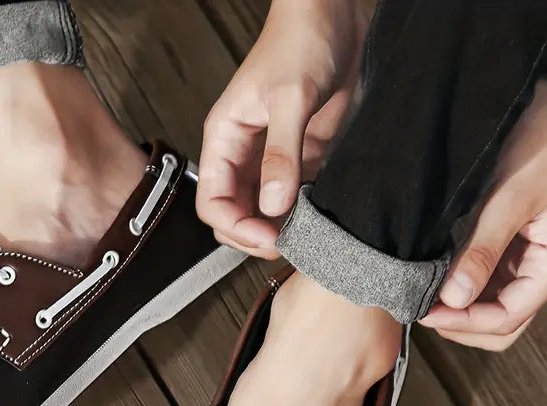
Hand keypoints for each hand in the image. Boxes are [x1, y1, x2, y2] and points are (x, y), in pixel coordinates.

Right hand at [196, 0, 367, 257]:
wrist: (333, 15)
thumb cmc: (299, 41)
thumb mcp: (289, 99)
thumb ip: (281, 155)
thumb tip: (275, 204)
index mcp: (224, 140)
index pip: (213, 202)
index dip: (236, 227)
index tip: (267, 236)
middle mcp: (243, 155)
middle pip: (234, 214)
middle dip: (255, 235)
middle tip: (286, 243)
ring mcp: (270, 158)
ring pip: (263, 211)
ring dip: (278, 227)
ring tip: (303, 233)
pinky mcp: (299, 157)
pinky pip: (293, 197)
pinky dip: (301, 212)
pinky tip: (316, 213)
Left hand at [420, 79, 546, 349]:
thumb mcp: (512, 195)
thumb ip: (483, 249)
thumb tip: (453, 298)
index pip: (507, 317)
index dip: (465, 323)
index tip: (425, 313)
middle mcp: (542, 266)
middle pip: (502, 321)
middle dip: (462, 323)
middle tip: (421, 310)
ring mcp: (528, 256)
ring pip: (494, 302)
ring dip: (461, 306)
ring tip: (424, 295)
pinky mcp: (515, 241)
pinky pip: (490, 277)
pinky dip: (463, 283)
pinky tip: (436, 275)